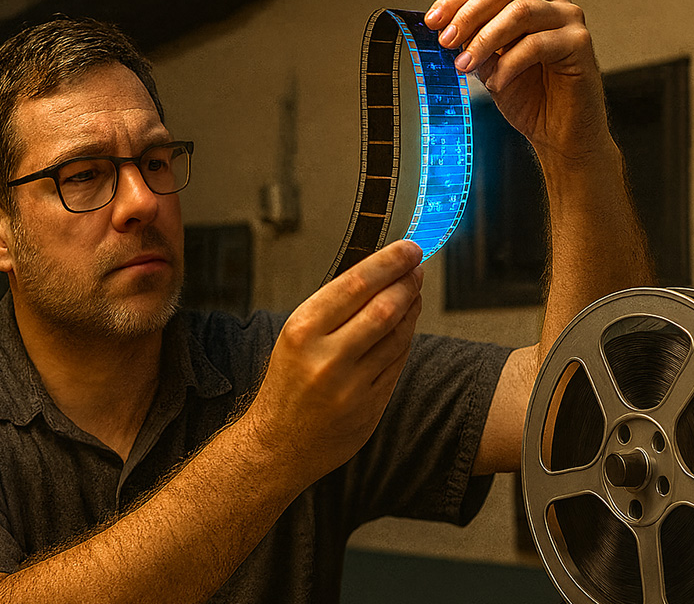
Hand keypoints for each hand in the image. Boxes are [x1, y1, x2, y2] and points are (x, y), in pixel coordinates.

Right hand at [244, 240, 423, 483]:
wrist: (276, 445)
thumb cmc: (285, 386)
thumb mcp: (295, 338)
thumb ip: (334, 309)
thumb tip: (377, 274)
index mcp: (302, 332)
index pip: (356, 284)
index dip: (389, 262)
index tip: (409, 249)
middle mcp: (327, 358)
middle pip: (384, 308)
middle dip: (407, 282)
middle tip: (417, 267)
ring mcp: (352, 386)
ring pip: (398, 335)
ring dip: (412, 309)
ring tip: (413, 293)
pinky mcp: (371, 407)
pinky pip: (398, 363)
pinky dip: (405, 340)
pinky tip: (405, 327)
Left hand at [425, 0, 612, 167]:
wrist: (560, 134)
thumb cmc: (531, 100)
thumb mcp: (490, 67)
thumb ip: (474, 45)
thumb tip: (446, 34)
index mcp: (527, 1)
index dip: (457, 0)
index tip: (432, 21)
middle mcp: (550, 3)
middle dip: (469, 15)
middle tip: (447, 41)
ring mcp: (568, 19)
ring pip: (520, 12)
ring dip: (485, 39)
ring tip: (466, 64)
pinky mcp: (579, 43)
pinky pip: (537, 44)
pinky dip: (509, 64)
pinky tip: (496, 84)